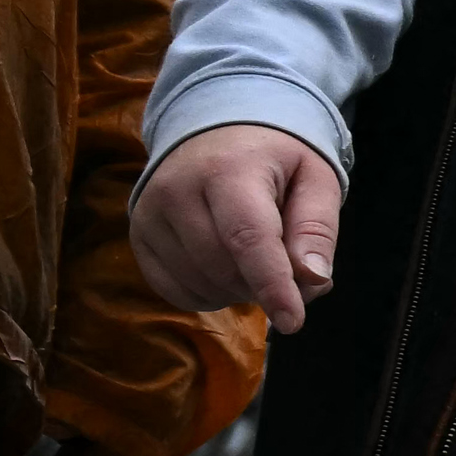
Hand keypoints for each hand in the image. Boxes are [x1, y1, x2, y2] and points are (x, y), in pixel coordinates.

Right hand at [134, 126, 347, 331]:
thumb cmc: (274, 160)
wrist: (216, 133)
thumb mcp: (315, 179)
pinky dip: (209, 294)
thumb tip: (313, 280)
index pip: (248, 237)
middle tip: (287, 266)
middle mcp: (177, 190)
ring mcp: (149, 214)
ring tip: (255, 258)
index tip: (293, 322)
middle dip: (264, 284)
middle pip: (224, 268)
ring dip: (238, 291)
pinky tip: (226, 270)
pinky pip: (174, 290)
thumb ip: (317, 228)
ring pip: (200, 284)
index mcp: (228, 169)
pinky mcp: (138, 235)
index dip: (272, 285)